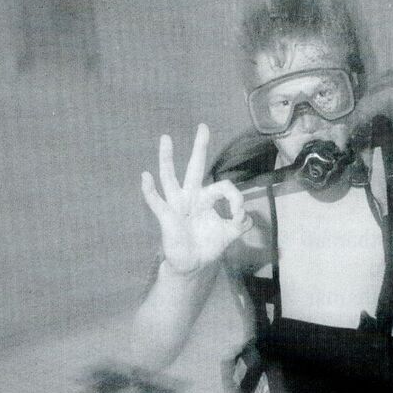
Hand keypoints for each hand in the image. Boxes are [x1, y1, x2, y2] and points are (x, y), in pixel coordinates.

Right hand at [141, 124, 252, 274]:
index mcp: (207, 198)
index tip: (239, 215)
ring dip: (166, 158)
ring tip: (165, 138)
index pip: (223, 187)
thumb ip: (242, 223)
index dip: (235, 199)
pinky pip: (156, 201)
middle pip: (195, 167)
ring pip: (170, 177)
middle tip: (203, 127)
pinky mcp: (166, 216)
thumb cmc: (208, 245)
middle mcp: (191, 196)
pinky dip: (149, 190)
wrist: (193, 265)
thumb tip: (247, 216)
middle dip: (199, 148)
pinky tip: (145, 176)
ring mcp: (177, 205)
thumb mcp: (230, 233)